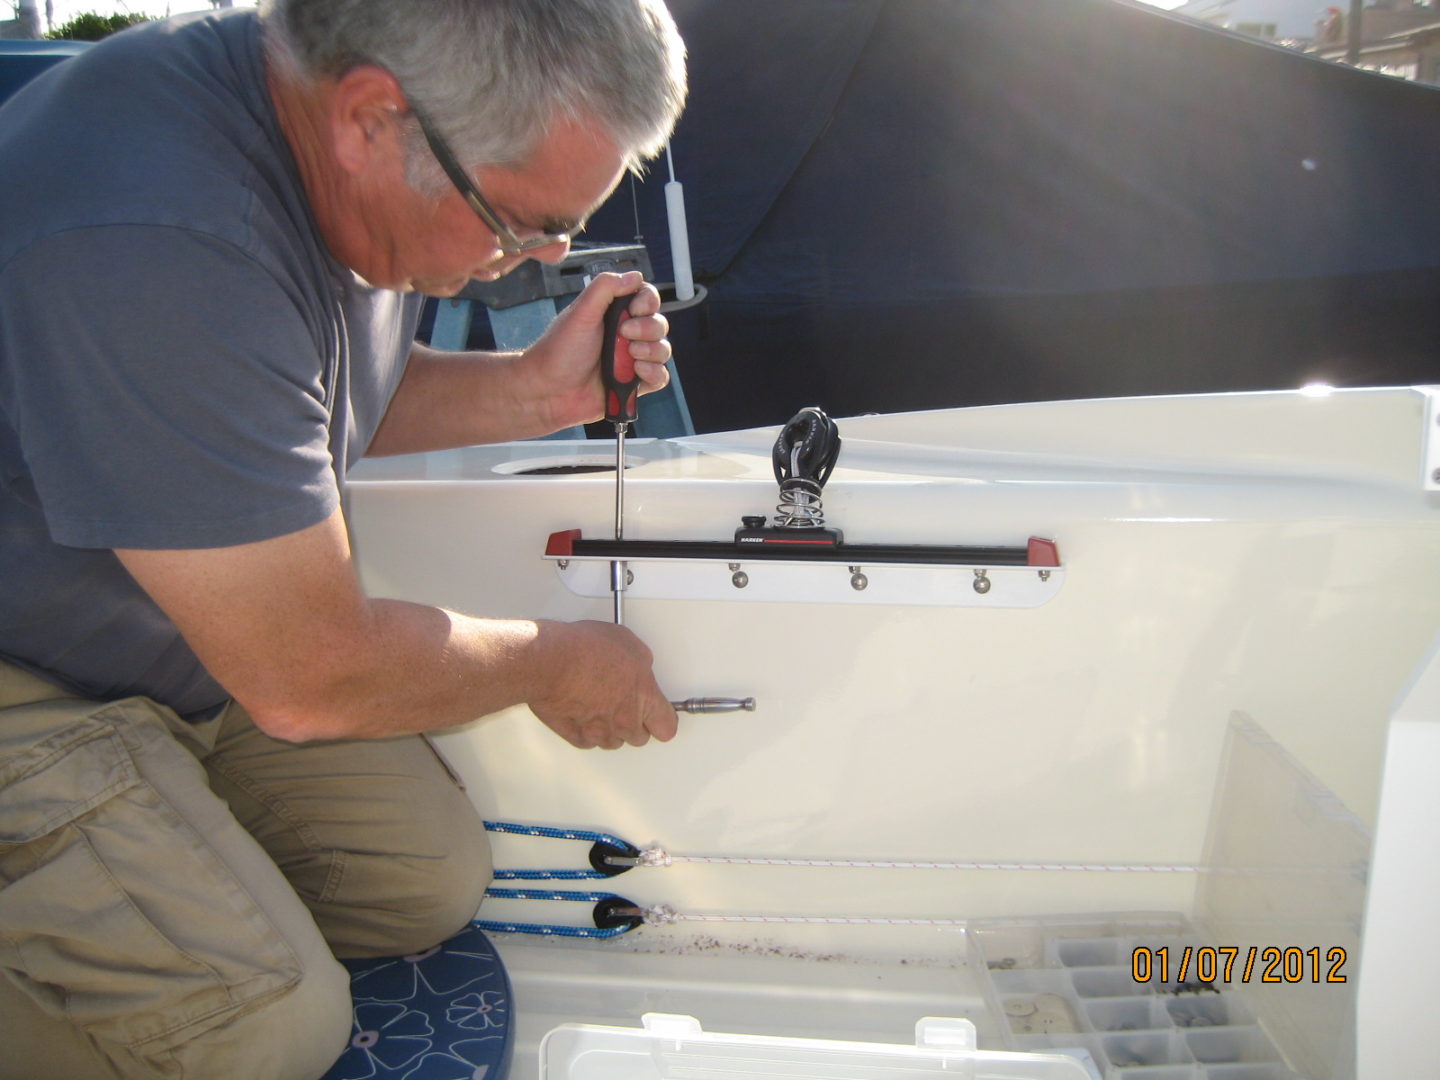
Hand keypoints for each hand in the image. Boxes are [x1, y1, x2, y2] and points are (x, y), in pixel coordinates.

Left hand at [519, 271, 671, 431]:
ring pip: (663, 350)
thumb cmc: (559, 351)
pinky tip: (636, 372)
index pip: (647, 299)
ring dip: (651, 351)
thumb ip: (606, 287)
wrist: (549, 390)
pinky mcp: (634, 385)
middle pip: (659, 324)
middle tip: (624, 334)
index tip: (634, 309)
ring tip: (630, 356)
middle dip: (647, 328)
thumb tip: (635, 275)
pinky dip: (654, 373)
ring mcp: (631, 360)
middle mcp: (625, 335)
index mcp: (613, 314)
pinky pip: (661, 377)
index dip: (647, 302)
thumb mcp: (581, 311)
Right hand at [529, 620, 678, 748]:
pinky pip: (588, 740)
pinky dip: (585, 730)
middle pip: (640, 737)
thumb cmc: (584, 650)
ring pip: (613, 740)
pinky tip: (580, 711)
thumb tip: (639, 665)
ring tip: (599, 704)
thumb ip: (640, 661)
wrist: (550, 662)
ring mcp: (600, 732)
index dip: (662, 720)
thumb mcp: (625, 641)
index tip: (660, 717)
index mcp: (644, 697)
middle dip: (635, 723)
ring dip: (610, 728)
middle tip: (625, 705)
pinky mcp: (576, 737)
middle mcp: (624, 721)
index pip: (667, 726)